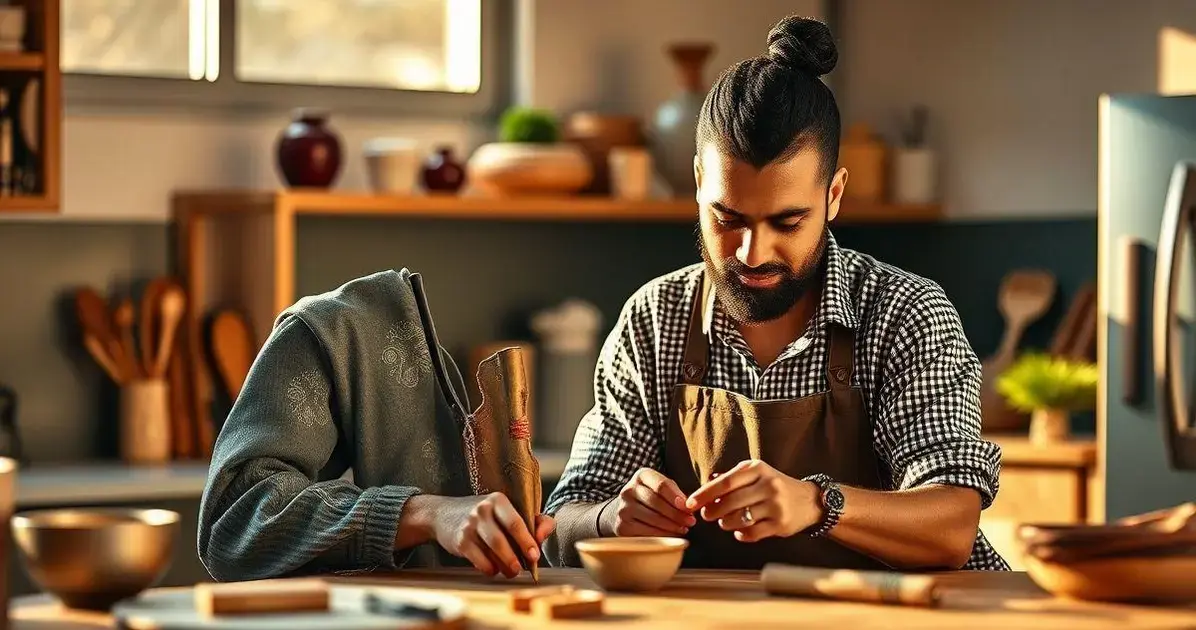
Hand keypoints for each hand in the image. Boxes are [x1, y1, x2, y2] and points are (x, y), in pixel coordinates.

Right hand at [429, 493, 555, 577]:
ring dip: (505, 565)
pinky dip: (489, 568)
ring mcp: (469, 525)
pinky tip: (494, 569)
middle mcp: (482, 510)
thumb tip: (543, 536)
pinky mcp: (459, 541)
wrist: (443, 514)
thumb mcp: (506, 510)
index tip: (534, 556)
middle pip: (502, 538)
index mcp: (498, 500)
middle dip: (515, 557)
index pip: (515, 522)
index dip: (527, 541)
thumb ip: (533, 520)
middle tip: (523, 568)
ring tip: (512, 571)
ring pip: (491, 550)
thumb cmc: (484, 515)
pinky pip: (478, 559)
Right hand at [603, 468, 695, 536]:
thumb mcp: (662, 489)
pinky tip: (672, 535)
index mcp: (641, 476)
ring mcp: (623, 509)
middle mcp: (628, 490)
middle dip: (676, 513)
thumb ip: (675, 493)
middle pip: (656, 502)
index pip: (661, 485)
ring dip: (671, 526)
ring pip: (652, 518)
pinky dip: (662, 535)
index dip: (676, 497)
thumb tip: (688, 506)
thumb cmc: (652, 498)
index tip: (688, 507)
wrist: (627, 511)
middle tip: (691, 521)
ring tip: (684, 528)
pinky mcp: (622, 526)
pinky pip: (646, 532)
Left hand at [685, 460, 820, 541]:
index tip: (690, 503)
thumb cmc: (773, 486)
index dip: (704, 494)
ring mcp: (776, 506)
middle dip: (712, 511)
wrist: (809, 501)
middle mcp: (768, 485)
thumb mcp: (755, 474)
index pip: (725, 482)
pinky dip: (740, 534)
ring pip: (739, 519)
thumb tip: (704, 490)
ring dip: (726, 523)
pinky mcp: (781, 524)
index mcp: (758, 469)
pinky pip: (752, 533)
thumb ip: (730, 479)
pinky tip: (739, 531)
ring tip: (724, 521)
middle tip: (706, 515)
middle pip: (730, 502)